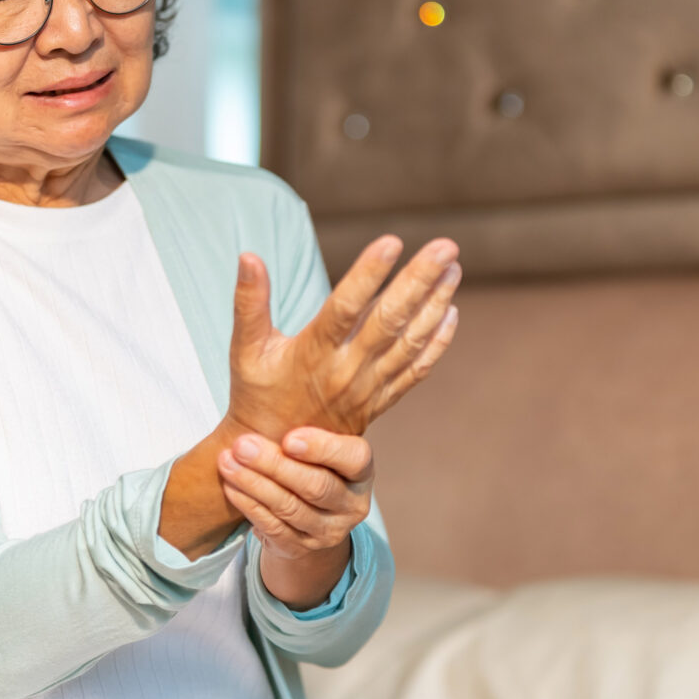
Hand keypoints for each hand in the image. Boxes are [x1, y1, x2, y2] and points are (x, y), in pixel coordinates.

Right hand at [157, 235, 459, 561]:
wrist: (278, 456)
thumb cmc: (258, 393)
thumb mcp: (245, 349)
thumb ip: (249, 302)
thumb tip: (248, 255)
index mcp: (312, 354)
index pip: (344, 309)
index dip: (368, 275)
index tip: (392, 241)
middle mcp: (346, 372)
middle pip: (389, 321)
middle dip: (420, 281)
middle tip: (446, 247)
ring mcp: (369, 388)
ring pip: (411, 344)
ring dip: (436, 304)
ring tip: (454, 269)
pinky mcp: (382, 400)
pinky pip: (417, 371)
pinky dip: (438, 343)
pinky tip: (452, 312)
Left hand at [217, 428, 374, 608]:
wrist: (308, 516)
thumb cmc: (309, 464)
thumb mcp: (318, 446)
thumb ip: (306, 423)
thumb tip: (268, 380)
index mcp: (361, 473)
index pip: (354, 459)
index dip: (323, 449)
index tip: (289, 438)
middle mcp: (351, 505)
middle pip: (316, 486)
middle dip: (275, 465)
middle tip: (243, 445)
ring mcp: (328, 531)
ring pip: (290, 508)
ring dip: (254, 484)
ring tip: (227, 461)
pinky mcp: (301, 547)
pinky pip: (272, 526)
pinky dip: (249, 505)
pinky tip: (230, 485)